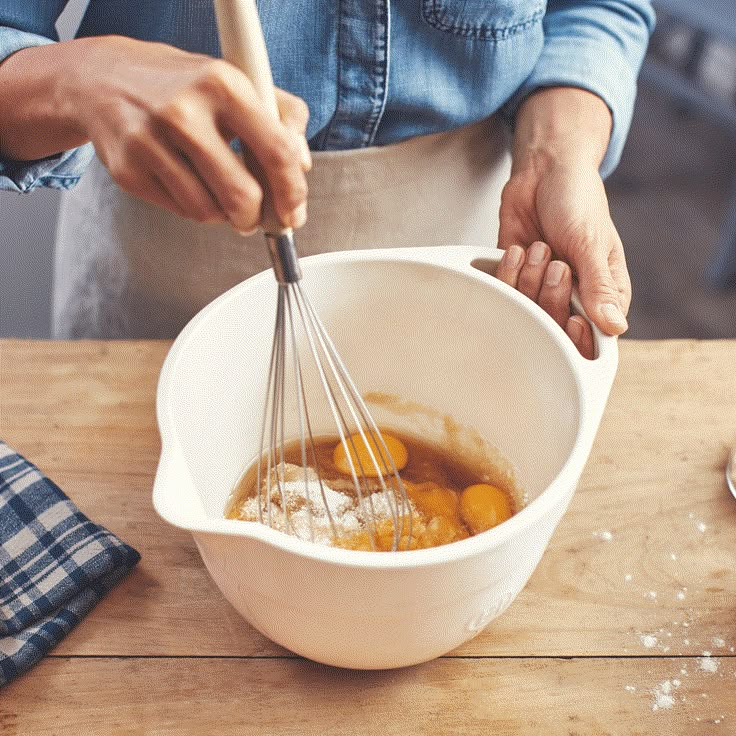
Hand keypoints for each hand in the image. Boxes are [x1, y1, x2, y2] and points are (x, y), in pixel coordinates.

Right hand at [3, 36, 311, 231]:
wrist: (102, 79)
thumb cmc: (183, 86)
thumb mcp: (236, 81)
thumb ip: (283, 116)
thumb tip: (303, 164)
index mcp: (222, 85)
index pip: (276, 153)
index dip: (292, 193)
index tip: (294, 211)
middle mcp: (184, 111)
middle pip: (242, 196)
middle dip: (257, 218)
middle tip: (256, 217)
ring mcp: (150, 141)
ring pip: (210, 212)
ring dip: (226, 216)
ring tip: (222, 194)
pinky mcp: (129, 170)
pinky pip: (181, 212)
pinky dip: (196, 208)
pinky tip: (191, 185)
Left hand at [495, 88, 630, 358]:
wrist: (544, 171)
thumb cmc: (577, 202)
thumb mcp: (590, 244)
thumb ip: (599, 286)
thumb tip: (615, 328)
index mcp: (602, 293)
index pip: (592, 336)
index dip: (578, 338)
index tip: (572, 320)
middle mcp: (571, 296)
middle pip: (554, 326)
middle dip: (550, 295)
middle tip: (556, 262)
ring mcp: (540, 288)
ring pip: (526, 310)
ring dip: (529, 277)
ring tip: (540, 246)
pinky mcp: (514, 276)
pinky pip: (503, 292)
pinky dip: (509, 270)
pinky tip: (519, 248)